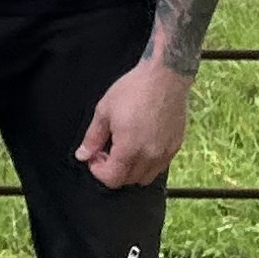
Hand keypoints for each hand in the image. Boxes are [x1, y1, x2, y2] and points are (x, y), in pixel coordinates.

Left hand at [78, 56, 195, 189]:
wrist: (165, 76)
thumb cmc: (133, 90)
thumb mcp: (104, 111)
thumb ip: (92, 138)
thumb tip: (82, 155)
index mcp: (129, 148)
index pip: (111, 179)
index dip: (98, 170)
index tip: (94, 155)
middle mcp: (149, 156)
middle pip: (127, 181)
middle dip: (112, 170)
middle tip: (106, 150)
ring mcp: (165, 153)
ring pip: (145, 177)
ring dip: (130, 170)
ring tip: (124, 149)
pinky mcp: (176, 146)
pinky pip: (160, 166)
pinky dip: (147, 163)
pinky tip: (140, 144)